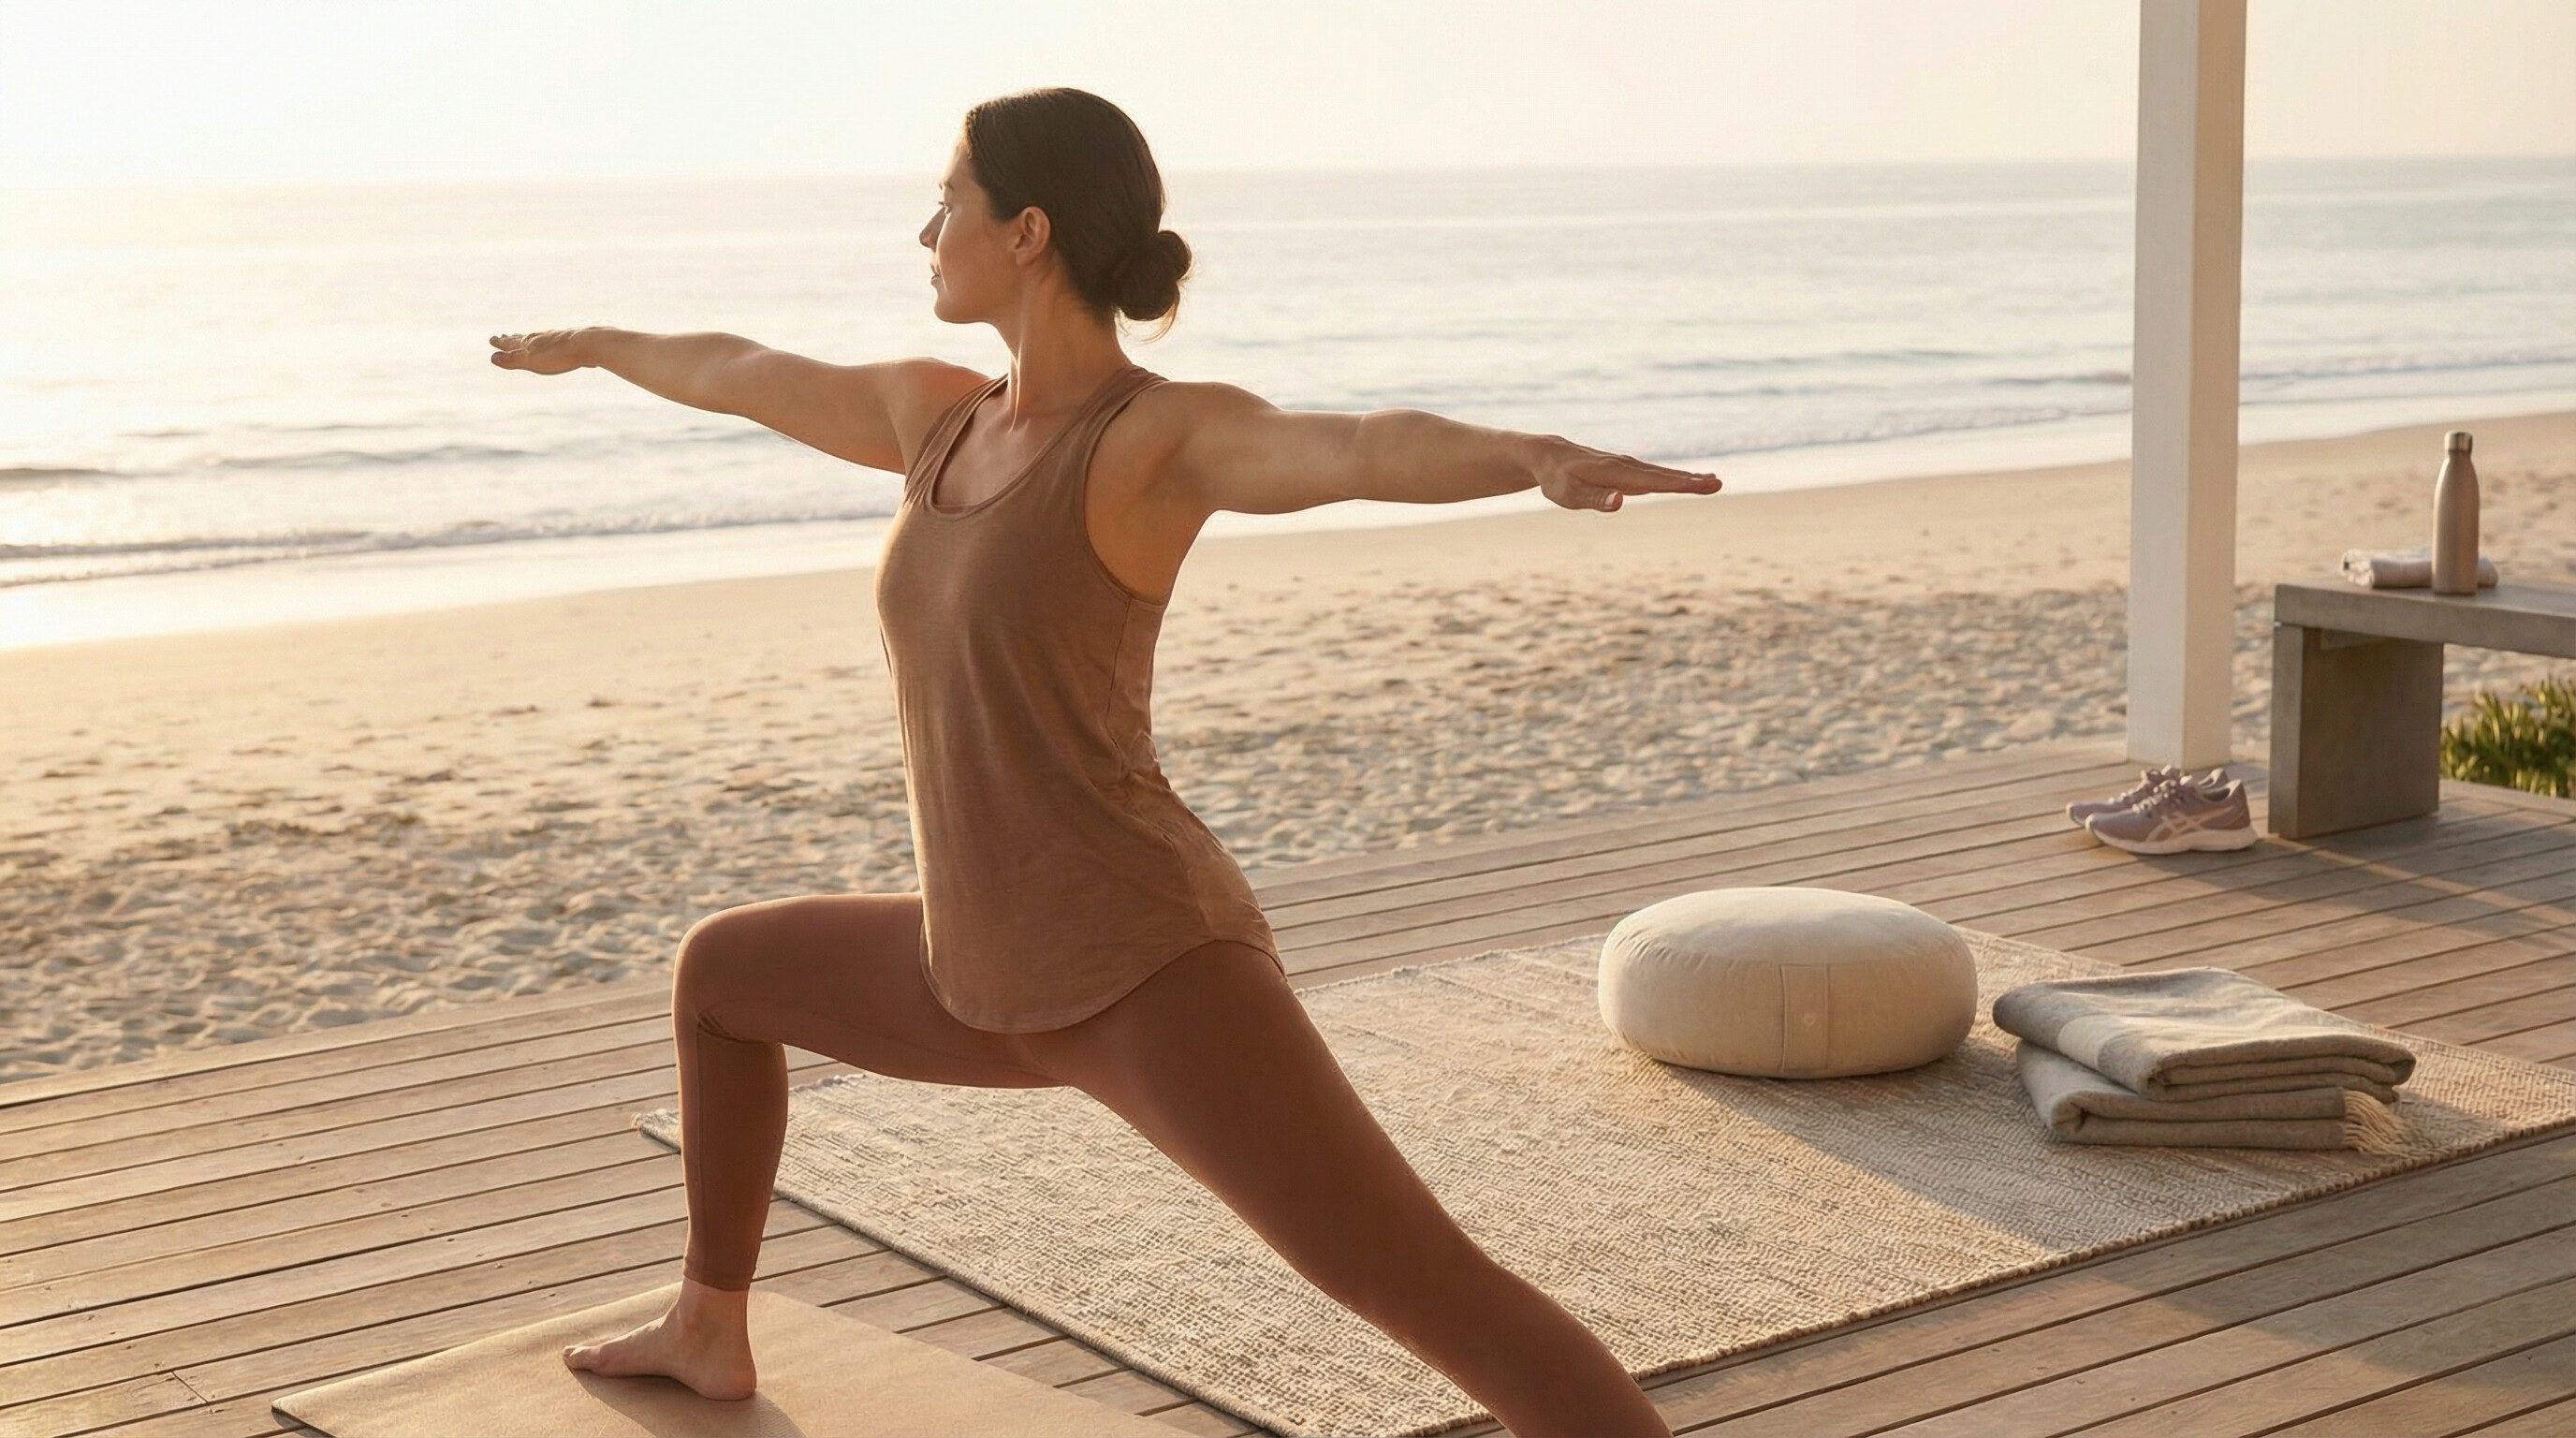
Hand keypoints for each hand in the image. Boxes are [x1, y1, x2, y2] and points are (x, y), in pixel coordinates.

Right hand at [488, 329, 592, 374]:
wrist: (588, 344)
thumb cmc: (558, 355)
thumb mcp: (531, 360)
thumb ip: (513, 360)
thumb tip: (493, 358)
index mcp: (530, 343)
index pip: (511, 342)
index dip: (501, 343)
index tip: (492, 338)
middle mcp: (541, 338)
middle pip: (523, 338)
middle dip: (512, 339)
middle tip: (503, 335)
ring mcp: (556, 338)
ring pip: (538, 339)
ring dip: (528, 340)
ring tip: (525, 339)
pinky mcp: (570, 342)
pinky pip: (554, 342)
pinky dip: (547, 342)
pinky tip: (553, 343)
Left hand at [1530, 436, 1721, 512]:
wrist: (1548, 455)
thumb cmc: (1556, 479)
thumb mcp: (1569, 494)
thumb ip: (1595, 499)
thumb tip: (1620, 503)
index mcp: (1615, 472)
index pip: (1653, 481)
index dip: (1679, 484)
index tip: (1704, 484)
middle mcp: (1625, 465)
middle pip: (1663, 475)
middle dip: (1691, 480)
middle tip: (1719, 484)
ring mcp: (1626, 466)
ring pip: (1661, 473)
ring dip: (1687, 478)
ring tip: (1712, 481)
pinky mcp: (1625, 469)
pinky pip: (1654, 473)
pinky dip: (1673, 476)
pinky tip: (1686, 480)